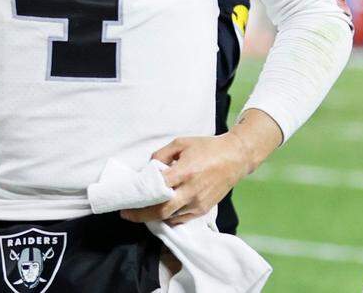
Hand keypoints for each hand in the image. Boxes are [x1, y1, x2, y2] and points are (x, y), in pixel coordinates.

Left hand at [121, 111, 281, 226]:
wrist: (235, 158)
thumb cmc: (207, 147)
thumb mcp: (181, 143)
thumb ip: (161, 154)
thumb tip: (147, 168)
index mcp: (185, 172)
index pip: (157, 189)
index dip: (140, 196)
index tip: (128, 199)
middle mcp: (191, 190)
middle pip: (162, 211)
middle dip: (142, 215)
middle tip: (128, 215)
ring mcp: (198, 202)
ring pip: (171, 217)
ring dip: (154, 217)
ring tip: (142, 211)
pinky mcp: (203, 209)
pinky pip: (181, 218)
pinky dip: (169, 217)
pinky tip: (160, 211)